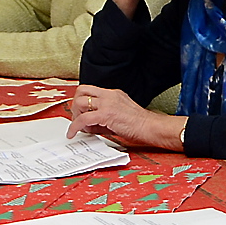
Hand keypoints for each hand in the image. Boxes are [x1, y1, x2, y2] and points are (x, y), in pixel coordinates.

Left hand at [67, 84, 186, 149]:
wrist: (151, 127)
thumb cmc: (141, 125)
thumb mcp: (120, 115)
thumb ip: (103, 117)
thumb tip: (88, 125)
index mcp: (114, 94)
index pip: (91, 91)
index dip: (82, 101)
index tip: (81, 112)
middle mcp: (110, 95)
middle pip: (82, 91)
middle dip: (75, 104)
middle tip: (77, 117)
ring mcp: (108, 103)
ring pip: (80, 102)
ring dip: (75, 115)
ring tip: (80, 127)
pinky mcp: (106, 114)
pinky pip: (83, 119)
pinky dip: (74, 127)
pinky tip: (73, 133)